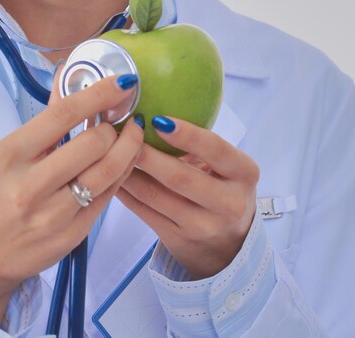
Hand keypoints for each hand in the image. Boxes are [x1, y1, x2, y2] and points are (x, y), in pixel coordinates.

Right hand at [0, 73, 143, 323]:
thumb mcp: (8, 152)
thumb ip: (46, 115)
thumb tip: (70, 73)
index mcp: (11, 154)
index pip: (64, 114)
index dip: (100, 93)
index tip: (123, 82)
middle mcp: (30, 185)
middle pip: (94, 143)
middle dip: (114, 126)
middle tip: (117, 119)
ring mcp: (53, 214)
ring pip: (109, 171)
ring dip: (129, 146)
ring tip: (132, 134)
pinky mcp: (72, 235)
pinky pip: (109, 196)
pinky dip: (123, 171)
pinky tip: (124, 160)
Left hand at [117, 116, 258, 279]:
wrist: (227, 243)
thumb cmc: (221, 186)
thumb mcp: (227, 165)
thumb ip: (200, 143)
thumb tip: (154, 110)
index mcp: (244, 173)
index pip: (216, 149)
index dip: (188, 134)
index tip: (159, 119)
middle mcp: (228, 203)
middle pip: (180, 177)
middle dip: (147, 155)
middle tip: (123, 134)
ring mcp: (202, 226)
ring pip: (155, 196)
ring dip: (128, 171)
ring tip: (110, 150)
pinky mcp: (177, 239)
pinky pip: (143, 211)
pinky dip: (124, 191)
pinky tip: (110, 173)